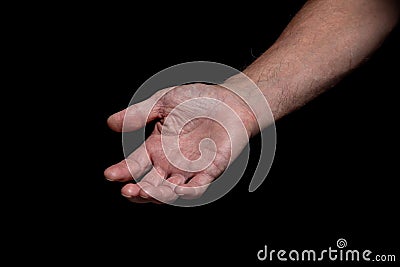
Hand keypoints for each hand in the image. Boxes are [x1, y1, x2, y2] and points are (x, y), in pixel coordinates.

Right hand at [105, 83, 257, 203]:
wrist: (229, 99)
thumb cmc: (196, 100)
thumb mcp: (163, 102)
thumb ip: (140, 113)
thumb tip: (110, 123)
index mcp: (156, 148)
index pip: (135, 165)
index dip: (122, 171)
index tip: (110, 175)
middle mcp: (170, 163)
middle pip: (150, 184)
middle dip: (138, 191)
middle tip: (128, 191)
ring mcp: (190, 169)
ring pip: (170, 191)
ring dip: (159, 195)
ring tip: (147, 193)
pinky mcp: (211, 171)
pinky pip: (198, 188)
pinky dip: (188, 192)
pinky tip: (177, 190)